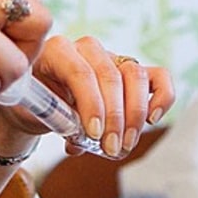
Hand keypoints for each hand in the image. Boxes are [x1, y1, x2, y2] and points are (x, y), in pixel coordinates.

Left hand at [10, 35, 175, 157]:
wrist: (38, 101)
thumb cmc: (35, 105)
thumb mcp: (35, 112)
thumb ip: (54, 121)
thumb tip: (78, 143)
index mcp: (56, 51)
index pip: (80, 72)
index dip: (91, 104)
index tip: (94, 135)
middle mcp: (86, 48)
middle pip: (110, 76)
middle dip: (114, 118)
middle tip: (112, 149)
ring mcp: (112, 57)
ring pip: (135, 75)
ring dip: (135, 114)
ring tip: (126, 144)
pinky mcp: (132, 71)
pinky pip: (158, 76)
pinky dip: (162, 97)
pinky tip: (152, 120)